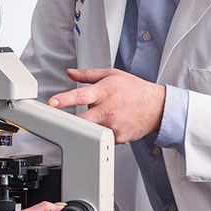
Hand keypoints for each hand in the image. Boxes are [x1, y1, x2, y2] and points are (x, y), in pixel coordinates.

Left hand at [47, 68, 164, 143]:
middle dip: (69, 122)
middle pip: (82, 120)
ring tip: (99, 117)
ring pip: (90, 130)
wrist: (157, 107)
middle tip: (60, 121)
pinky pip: (101, 137)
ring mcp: (113, 125)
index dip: (65, 99)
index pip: (81, 96)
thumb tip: (71, 72)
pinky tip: (110, 123)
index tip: (52, 103)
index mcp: (105, 92)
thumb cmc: (134, 90)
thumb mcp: (112, 75)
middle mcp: (108, 110)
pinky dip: (101, 132)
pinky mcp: (118, 137)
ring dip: (88, 125)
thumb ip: (88, 75)